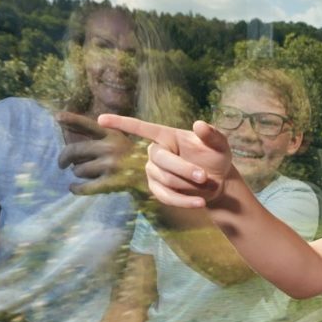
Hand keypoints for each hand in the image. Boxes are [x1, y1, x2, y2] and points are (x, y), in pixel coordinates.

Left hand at [57, 111, 146, 194]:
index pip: (88, 124)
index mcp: (113, 134)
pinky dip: (76, 189)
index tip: (57, 117)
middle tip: (62, 163)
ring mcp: (111, 165)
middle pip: (75, 150)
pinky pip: (85, 187)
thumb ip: (103, 135)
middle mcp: (111, 147)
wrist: (161, 177)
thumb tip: (71, 129)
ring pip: (79, 170)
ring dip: (78, 173)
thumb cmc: (138, 159)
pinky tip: (73, 188)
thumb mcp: (124, 140)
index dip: (71, 119)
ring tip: (83, 174)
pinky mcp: (113, 182)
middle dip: (64, 158)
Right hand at [97, 114, 232, 207]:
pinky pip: (166, 196)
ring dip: (187, 184)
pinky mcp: (158, 190)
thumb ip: (212, 135)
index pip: (142, 128)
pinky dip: (184, 201)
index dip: (122, 123)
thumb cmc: (216, 158)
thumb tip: (199, 124)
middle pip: (160, 160)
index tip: (101, 119)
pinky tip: (199, 203)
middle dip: (184, 169)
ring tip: (206, 184)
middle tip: (204, 176)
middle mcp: (156, 152)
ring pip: (164, 179)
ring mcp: (154, 172)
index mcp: (167, 136)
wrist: (218, 183)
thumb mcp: (220, 145)